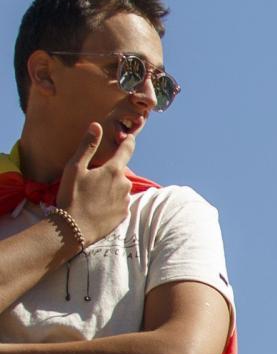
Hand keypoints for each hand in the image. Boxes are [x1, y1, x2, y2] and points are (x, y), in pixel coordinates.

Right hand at [58, 123, 133, 248]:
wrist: (73, 228)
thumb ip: (88, 146)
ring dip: (110, 187)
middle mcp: (125, 184)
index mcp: (114, 170)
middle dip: (109, 171)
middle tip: (90, 179)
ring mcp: (126, 200)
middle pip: (120, 171)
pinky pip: (119, 202)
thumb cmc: (71, 195)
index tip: (129, 136)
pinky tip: (97, 206)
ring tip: (91, 195)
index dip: (128, 141)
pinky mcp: (124, 214)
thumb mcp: (75, 168)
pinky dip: (111, 201)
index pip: (127, 149)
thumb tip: (97, 125)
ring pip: (120, 187)